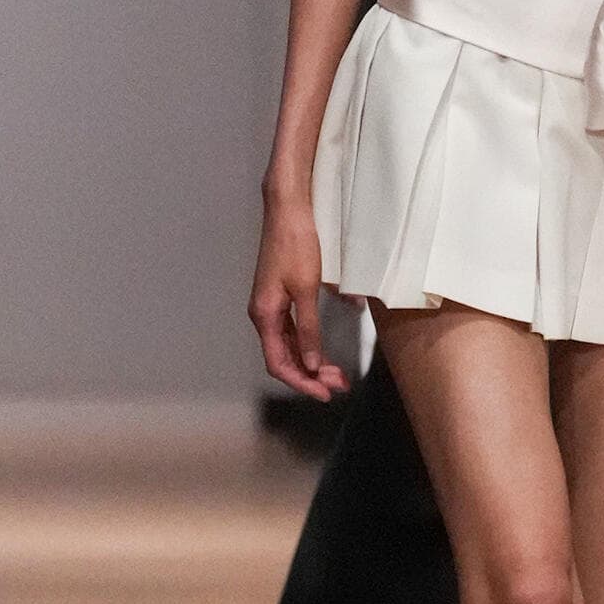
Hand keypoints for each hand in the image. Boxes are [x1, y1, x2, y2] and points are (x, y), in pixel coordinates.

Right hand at [248, 196, 348, 400]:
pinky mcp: (281, 297)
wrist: (289, 210)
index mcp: (264, 314)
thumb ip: (309, 329)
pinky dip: (309, 344)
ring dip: (312, 362)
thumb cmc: (296, 245)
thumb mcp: (306, 289)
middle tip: (340, 385)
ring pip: (290, 346)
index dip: (302, 382)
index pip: (279, 363)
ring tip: (338, 374)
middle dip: (311, 375)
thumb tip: (312, 364)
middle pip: (284, 358)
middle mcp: (263, 314)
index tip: (325, 393)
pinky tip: (325, 352)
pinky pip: (293, 331)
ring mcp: (271, 306)